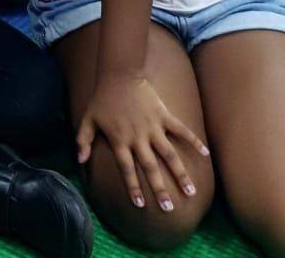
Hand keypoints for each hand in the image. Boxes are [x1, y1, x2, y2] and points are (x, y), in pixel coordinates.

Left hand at [77, 74, 207, 211]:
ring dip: (180, 173)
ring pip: (169, 154)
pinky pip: (181, 130)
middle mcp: (138, 137)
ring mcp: (153, 127)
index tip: (140, 205)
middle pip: (150, 167)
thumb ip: (83, 140)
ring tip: (191, 191)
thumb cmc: (102, 99)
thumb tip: (79, 160)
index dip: (133, 187)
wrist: (119, 74)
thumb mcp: (88, 119)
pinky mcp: (164, 116)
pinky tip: (206, 154)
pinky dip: (194, 141)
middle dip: (159, 189)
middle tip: (169, 209)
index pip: (126, 169)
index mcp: (120, 140)